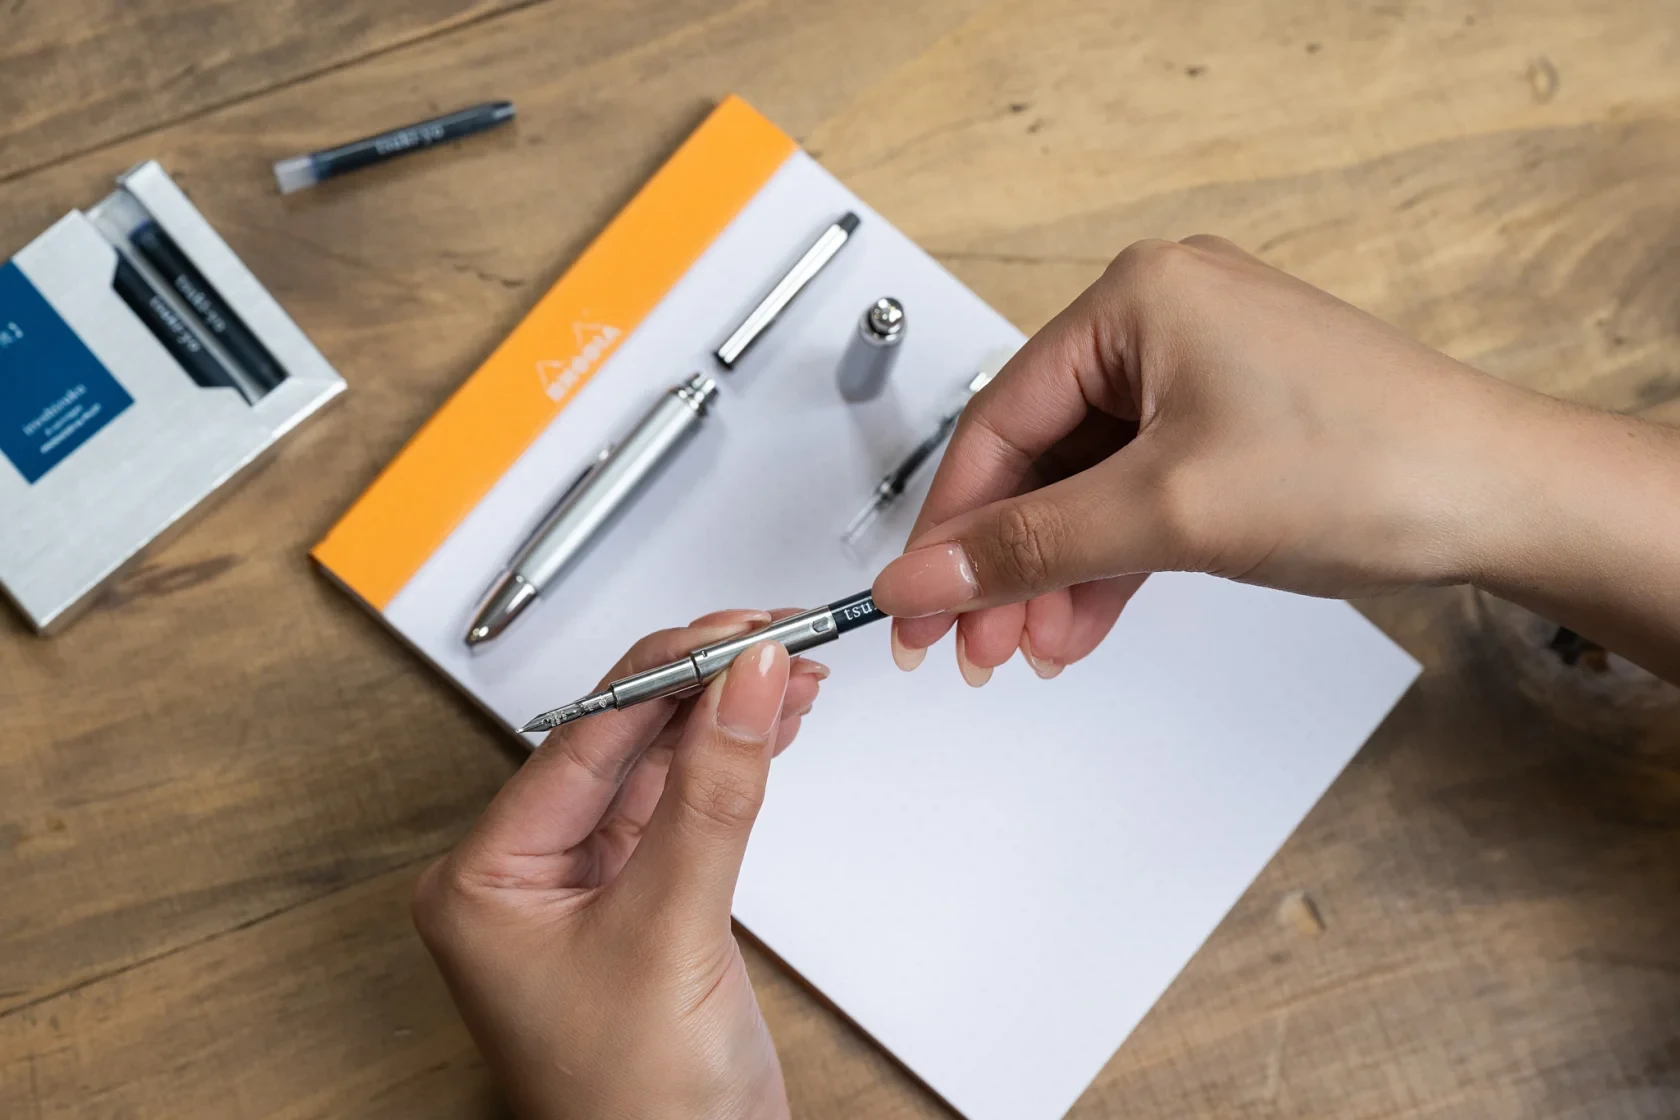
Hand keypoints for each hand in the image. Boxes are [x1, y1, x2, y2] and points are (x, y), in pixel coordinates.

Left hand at [413, 610, 826, 1119]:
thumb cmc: (632, 1110)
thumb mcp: (671, 931)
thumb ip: (713, 796)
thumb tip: (741, 685)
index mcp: (483, 881)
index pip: (578, 741)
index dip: (661, 676)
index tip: (733, 635)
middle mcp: (523, 876)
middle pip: (616, 742)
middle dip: (698, 687)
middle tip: (768, 637)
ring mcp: (584, 888)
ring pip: (655, 766)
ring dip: (722, 716)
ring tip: (785, 666)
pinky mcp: (642, 901)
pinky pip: (683, 806)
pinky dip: (730, 763)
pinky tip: (768, 722)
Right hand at [872, 235, 1545, 683]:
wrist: (1506, 499)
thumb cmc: (1372, 463)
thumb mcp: (1165, 513)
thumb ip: (1028, 547)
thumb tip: (923, 576)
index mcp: (1136, 297)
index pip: (999, 421)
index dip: (950, 525)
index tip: (913, 600)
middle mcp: (1162, 318)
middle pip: (1038, 456)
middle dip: (1004, 561)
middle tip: (971, 640)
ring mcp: (1200, 369)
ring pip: (1086, 483)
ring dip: (1054, 571)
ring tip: (1028, 645)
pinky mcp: (1230, 418)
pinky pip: (1137, 490)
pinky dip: (1109, 559)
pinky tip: (1081, 619)